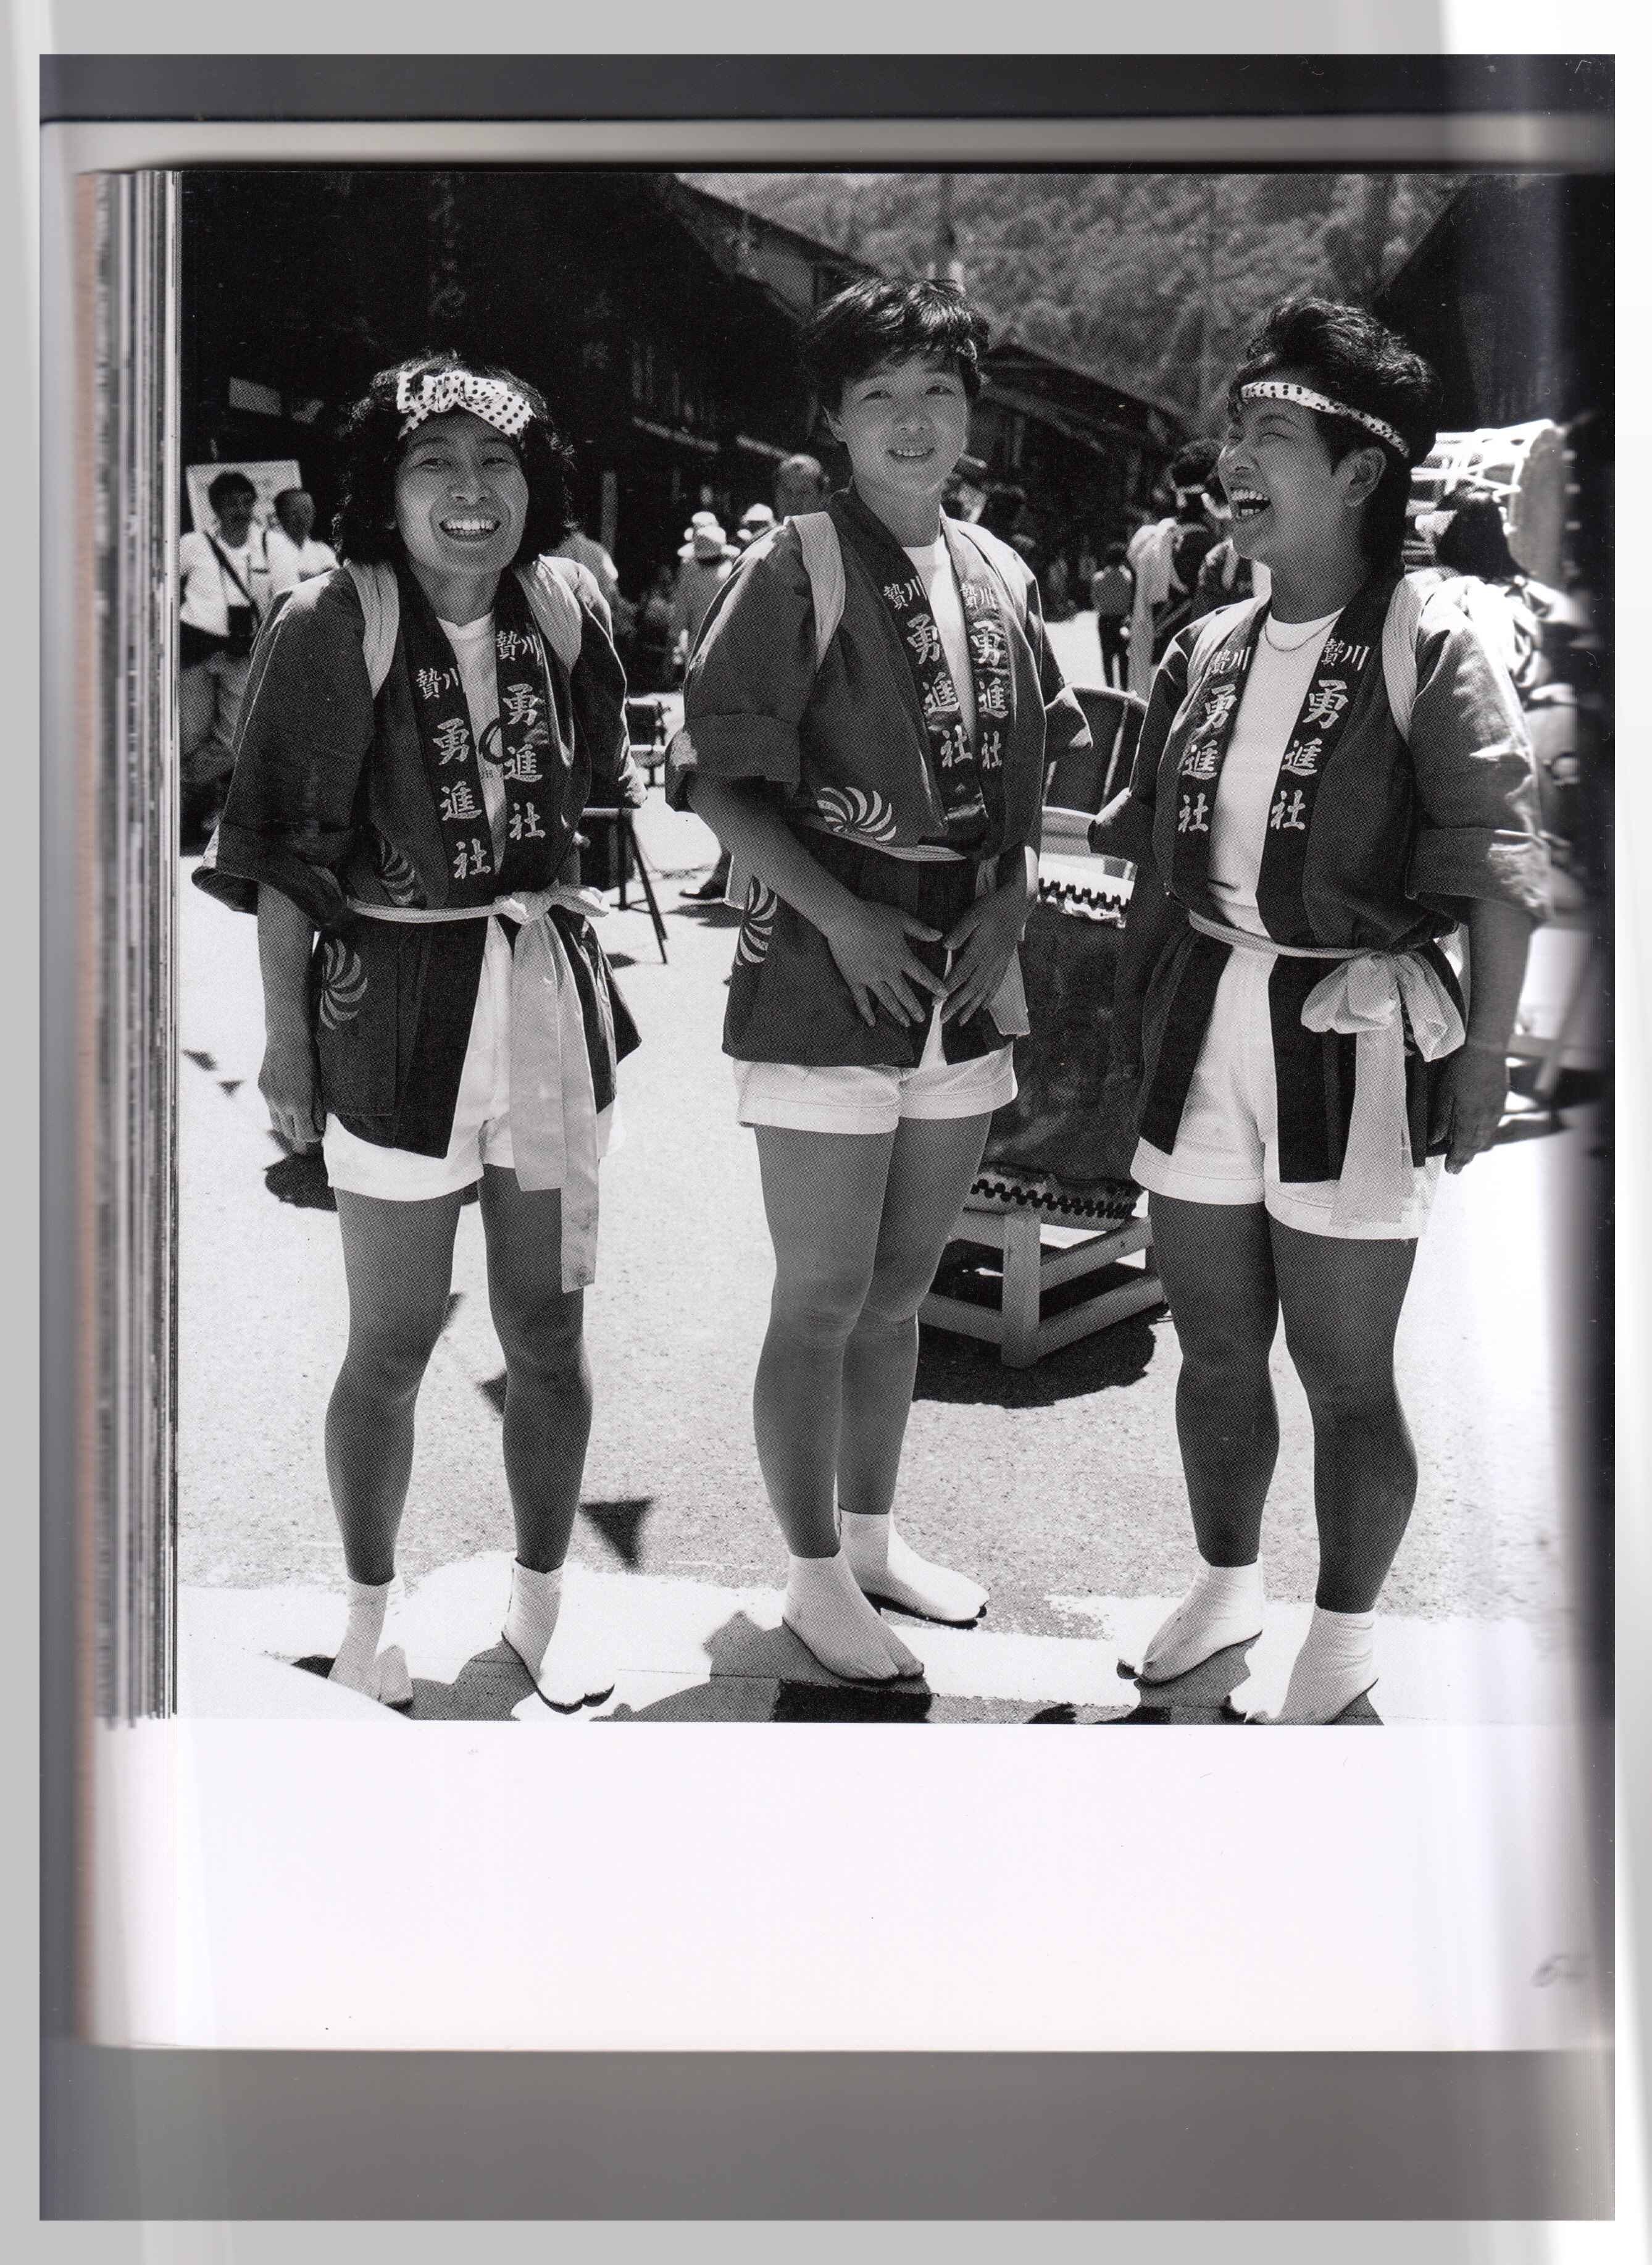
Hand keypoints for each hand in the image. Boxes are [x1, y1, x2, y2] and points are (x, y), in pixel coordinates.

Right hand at [259, 1032, 324, 1150]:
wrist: (287, 1037)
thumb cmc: (309, 1060)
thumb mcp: (319, 1087)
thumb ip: (318, 1110)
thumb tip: (319, 1128)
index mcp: (298, 1105)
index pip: (305, 1135)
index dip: (314, 1137)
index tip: (320, 1132)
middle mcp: (280, 1105)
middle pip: (289, 1133)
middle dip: (301, 1134)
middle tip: (311, 1128)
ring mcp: (268, 1097)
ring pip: (277, 1124)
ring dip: (288, 1125)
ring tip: (299, 1117)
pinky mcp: (262, 1088)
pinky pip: (270, 1108)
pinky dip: (280, 1110)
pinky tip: (289, 1100)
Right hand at [822, 898, 945, 1028]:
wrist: (845, 919)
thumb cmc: (873, 915)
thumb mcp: (901, 919)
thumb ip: (920, 930)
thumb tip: (940, 935)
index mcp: (901, 957)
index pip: (922, 975)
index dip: (934, 985)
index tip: (943, 995)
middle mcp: (888, 972)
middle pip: (905, 994)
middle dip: (915, 1008)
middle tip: (922, 1019)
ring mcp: (871, 978)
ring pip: (887, 1000)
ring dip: (898, 1013)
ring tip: (906, 1024)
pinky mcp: (854, 979)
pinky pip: (861, 1000)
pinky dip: (867, 1012)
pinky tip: (871, 1024)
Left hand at [940, 885, 1027, 1025]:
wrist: (1017, 904)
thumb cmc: (993, 906)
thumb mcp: (974, 914)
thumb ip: (960, 931)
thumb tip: (946, 947)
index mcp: (980, 950)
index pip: (960, 975)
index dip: (946, 990)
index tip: (934, 1003)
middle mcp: (990, 961)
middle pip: (971, 989)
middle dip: (957, 1006)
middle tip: (943, 1019)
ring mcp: (999, 964)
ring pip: (984, 991)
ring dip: (971, 1007)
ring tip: (961, 1021)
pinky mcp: (1004, 963)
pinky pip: (996, 985)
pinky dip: (988, 998)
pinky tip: (981, 1007)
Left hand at [1429, 1041, 1507, 1172]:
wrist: (1487, 1051)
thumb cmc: (1461, 1070)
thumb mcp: (1444, 1093)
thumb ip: (1441, 1118)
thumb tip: (1435, 1141)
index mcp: (1469, 1118)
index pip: (1461, 1145)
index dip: (1455, 1158)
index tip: (1450, 1170)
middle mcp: (1485, 1119)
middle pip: (1475, 1144)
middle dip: (1465, 1157)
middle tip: (1458, 1168)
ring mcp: (1496, 1110)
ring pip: (1485, 1136)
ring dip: (1476, 1148)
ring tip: (1468, 1156)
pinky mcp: (1501, 1102)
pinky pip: (1493, 1125)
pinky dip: (1485, 1135)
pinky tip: (1481, 1137)